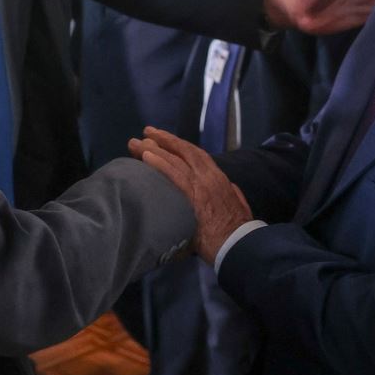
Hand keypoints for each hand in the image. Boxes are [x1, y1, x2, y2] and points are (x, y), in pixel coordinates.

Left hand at [129, 127, 252, 261]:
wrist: (238, 243)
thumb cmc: (238, 229)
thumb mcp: (238, 204)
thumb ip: (231, 193)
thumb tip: (228, 187)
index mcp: (218, 178)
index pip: (196, 155)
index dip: (179, 144)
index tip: (165, 138)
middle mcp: (208, 176)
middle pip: (183, 151)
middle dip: (164, 139)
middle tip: (147, 132)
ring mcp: (200, 185)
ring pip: (174, 160)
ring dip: (153, 149)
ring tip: (136, 143)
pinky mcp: (192, 196)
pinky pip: (173, 175)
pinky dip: (159, 163)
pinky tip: (145, 156)